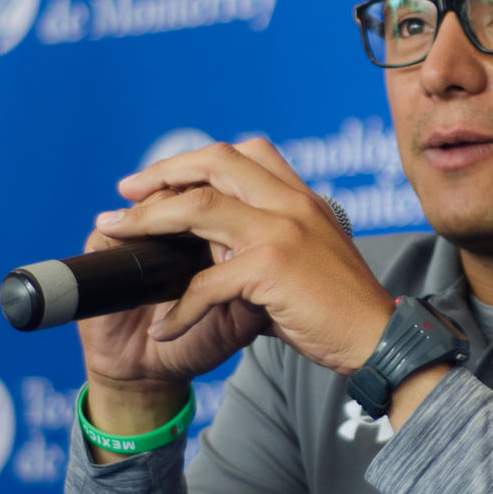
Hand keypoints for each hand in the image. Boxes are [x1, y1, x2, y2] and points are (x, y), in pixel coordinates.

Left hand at [95, 138, 395, 382]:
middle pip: (214, 162)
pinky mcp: (271, 268)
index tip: (161, 177)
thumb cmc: (341, 311)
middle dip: (162, 172)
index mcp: (300, 198)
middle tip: (125, 191)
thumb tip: (213, 256)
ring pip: (197, 209)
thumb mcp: (306, 262)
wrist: (378, 341)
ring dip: (147, 219)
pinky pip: (205, 283)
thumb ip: (262, 249)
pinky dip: (178, 308)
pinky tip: (164, 328)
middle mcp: (292, 203)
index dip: (196, 160)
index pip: (244, 153)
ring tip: (113, 231)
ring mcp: (282, 231)